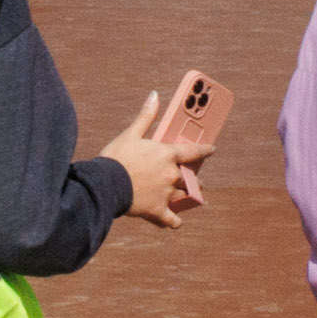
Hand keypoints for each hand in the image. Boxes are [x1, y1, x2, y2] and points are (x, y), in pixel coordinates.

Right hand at [102, 83, 218, 222]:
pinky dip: (172, 221)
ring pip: (184, 197)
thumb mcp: (130, 134)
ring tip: (188, 198)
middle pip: (190, 177)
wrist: (104, 185)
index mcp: (167, 155)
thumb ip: (146, 116)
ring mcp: (166, 194)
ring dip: (187, 197)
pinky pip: (171, 220)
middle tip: (192, 178)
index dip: (205, 150)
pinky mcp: (158, 211)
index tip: (212, 149)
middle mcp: (171, 175)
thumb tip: (154, 95)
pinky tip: (173, 222)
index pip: (194, 151)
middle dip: (192, 178)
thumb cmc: (116, 158)